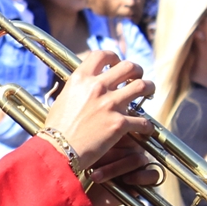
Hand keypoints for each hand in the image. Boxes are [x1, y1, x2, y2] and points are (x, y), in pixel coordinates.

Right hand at [44, 50, 155, 171]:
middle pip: (128, 66)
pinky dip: (146, 126)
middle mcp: (97, 87)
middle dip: (137, 70)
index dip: (113, 56)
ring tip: (149, 92)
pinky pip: (143, 121)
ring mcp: (110, 104)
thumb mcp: (63, 99)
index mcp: (81, 79)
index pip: (102, 55)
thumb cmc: (57, 129)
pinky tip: (145, 128)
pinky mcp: (119, 123)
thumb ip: (79, 89)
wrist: (58, 150)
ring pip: (142, 86)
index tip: (116, 63)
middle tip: (137, 77)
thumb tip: (87, 86)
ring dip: (149, 88)